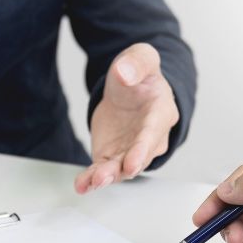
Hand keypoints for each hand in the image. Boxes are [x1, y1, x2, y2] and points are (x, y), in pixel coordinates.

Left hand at [75, 43, 179, 193]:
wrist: (128, 86)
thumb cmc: (140, 75)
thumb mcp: (140, 57)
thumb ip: (136, 62)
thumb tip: (125, 73)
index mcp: (160, 112)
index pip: (152, 133)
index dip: (142, 149)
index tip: (132, 162)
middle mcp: (149, 138)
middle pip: (138, 157)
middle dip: (123, 169)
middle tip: (106, 176)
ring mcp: (130, 150)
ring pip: (120, 168)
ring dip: (106, 176)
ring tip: (92, 181)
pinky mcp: (112, 156)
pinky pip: (102, 169)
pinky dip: (91, 178)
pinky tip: (81, 185)